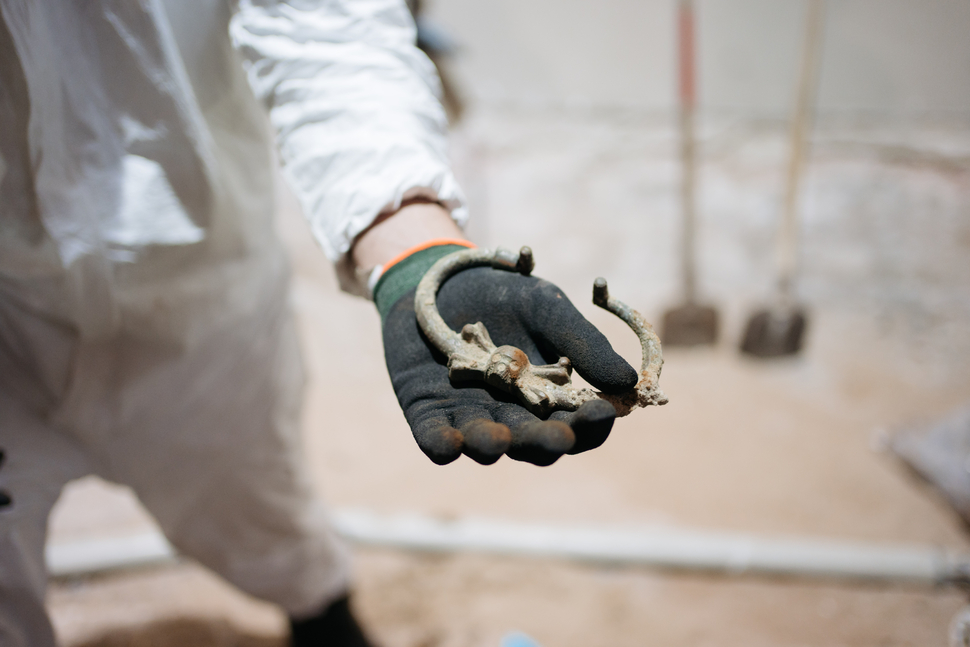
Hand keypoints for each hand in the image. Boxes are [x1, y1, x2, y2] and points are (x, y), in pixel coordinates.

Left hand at [381, 264, 637, 465]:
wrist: (444, 278)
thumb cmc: (504, 296)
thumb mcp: (547, 311)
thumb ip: (583, 344)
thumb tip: (628, 381)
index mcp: (549, 398)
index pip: (577, 425)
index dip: (591, 423)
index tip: (604, 411)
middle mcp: (513, 416)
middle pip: (534, 444)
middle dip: (545, 442)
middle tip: (559, 437)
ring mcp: (471, 416)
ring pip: (485, 444)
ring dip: (493, 445)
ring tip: (500, 439)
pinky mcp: (429, 412)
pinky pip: (435, 437)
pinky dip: (441, 444)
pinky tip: (448, 446)